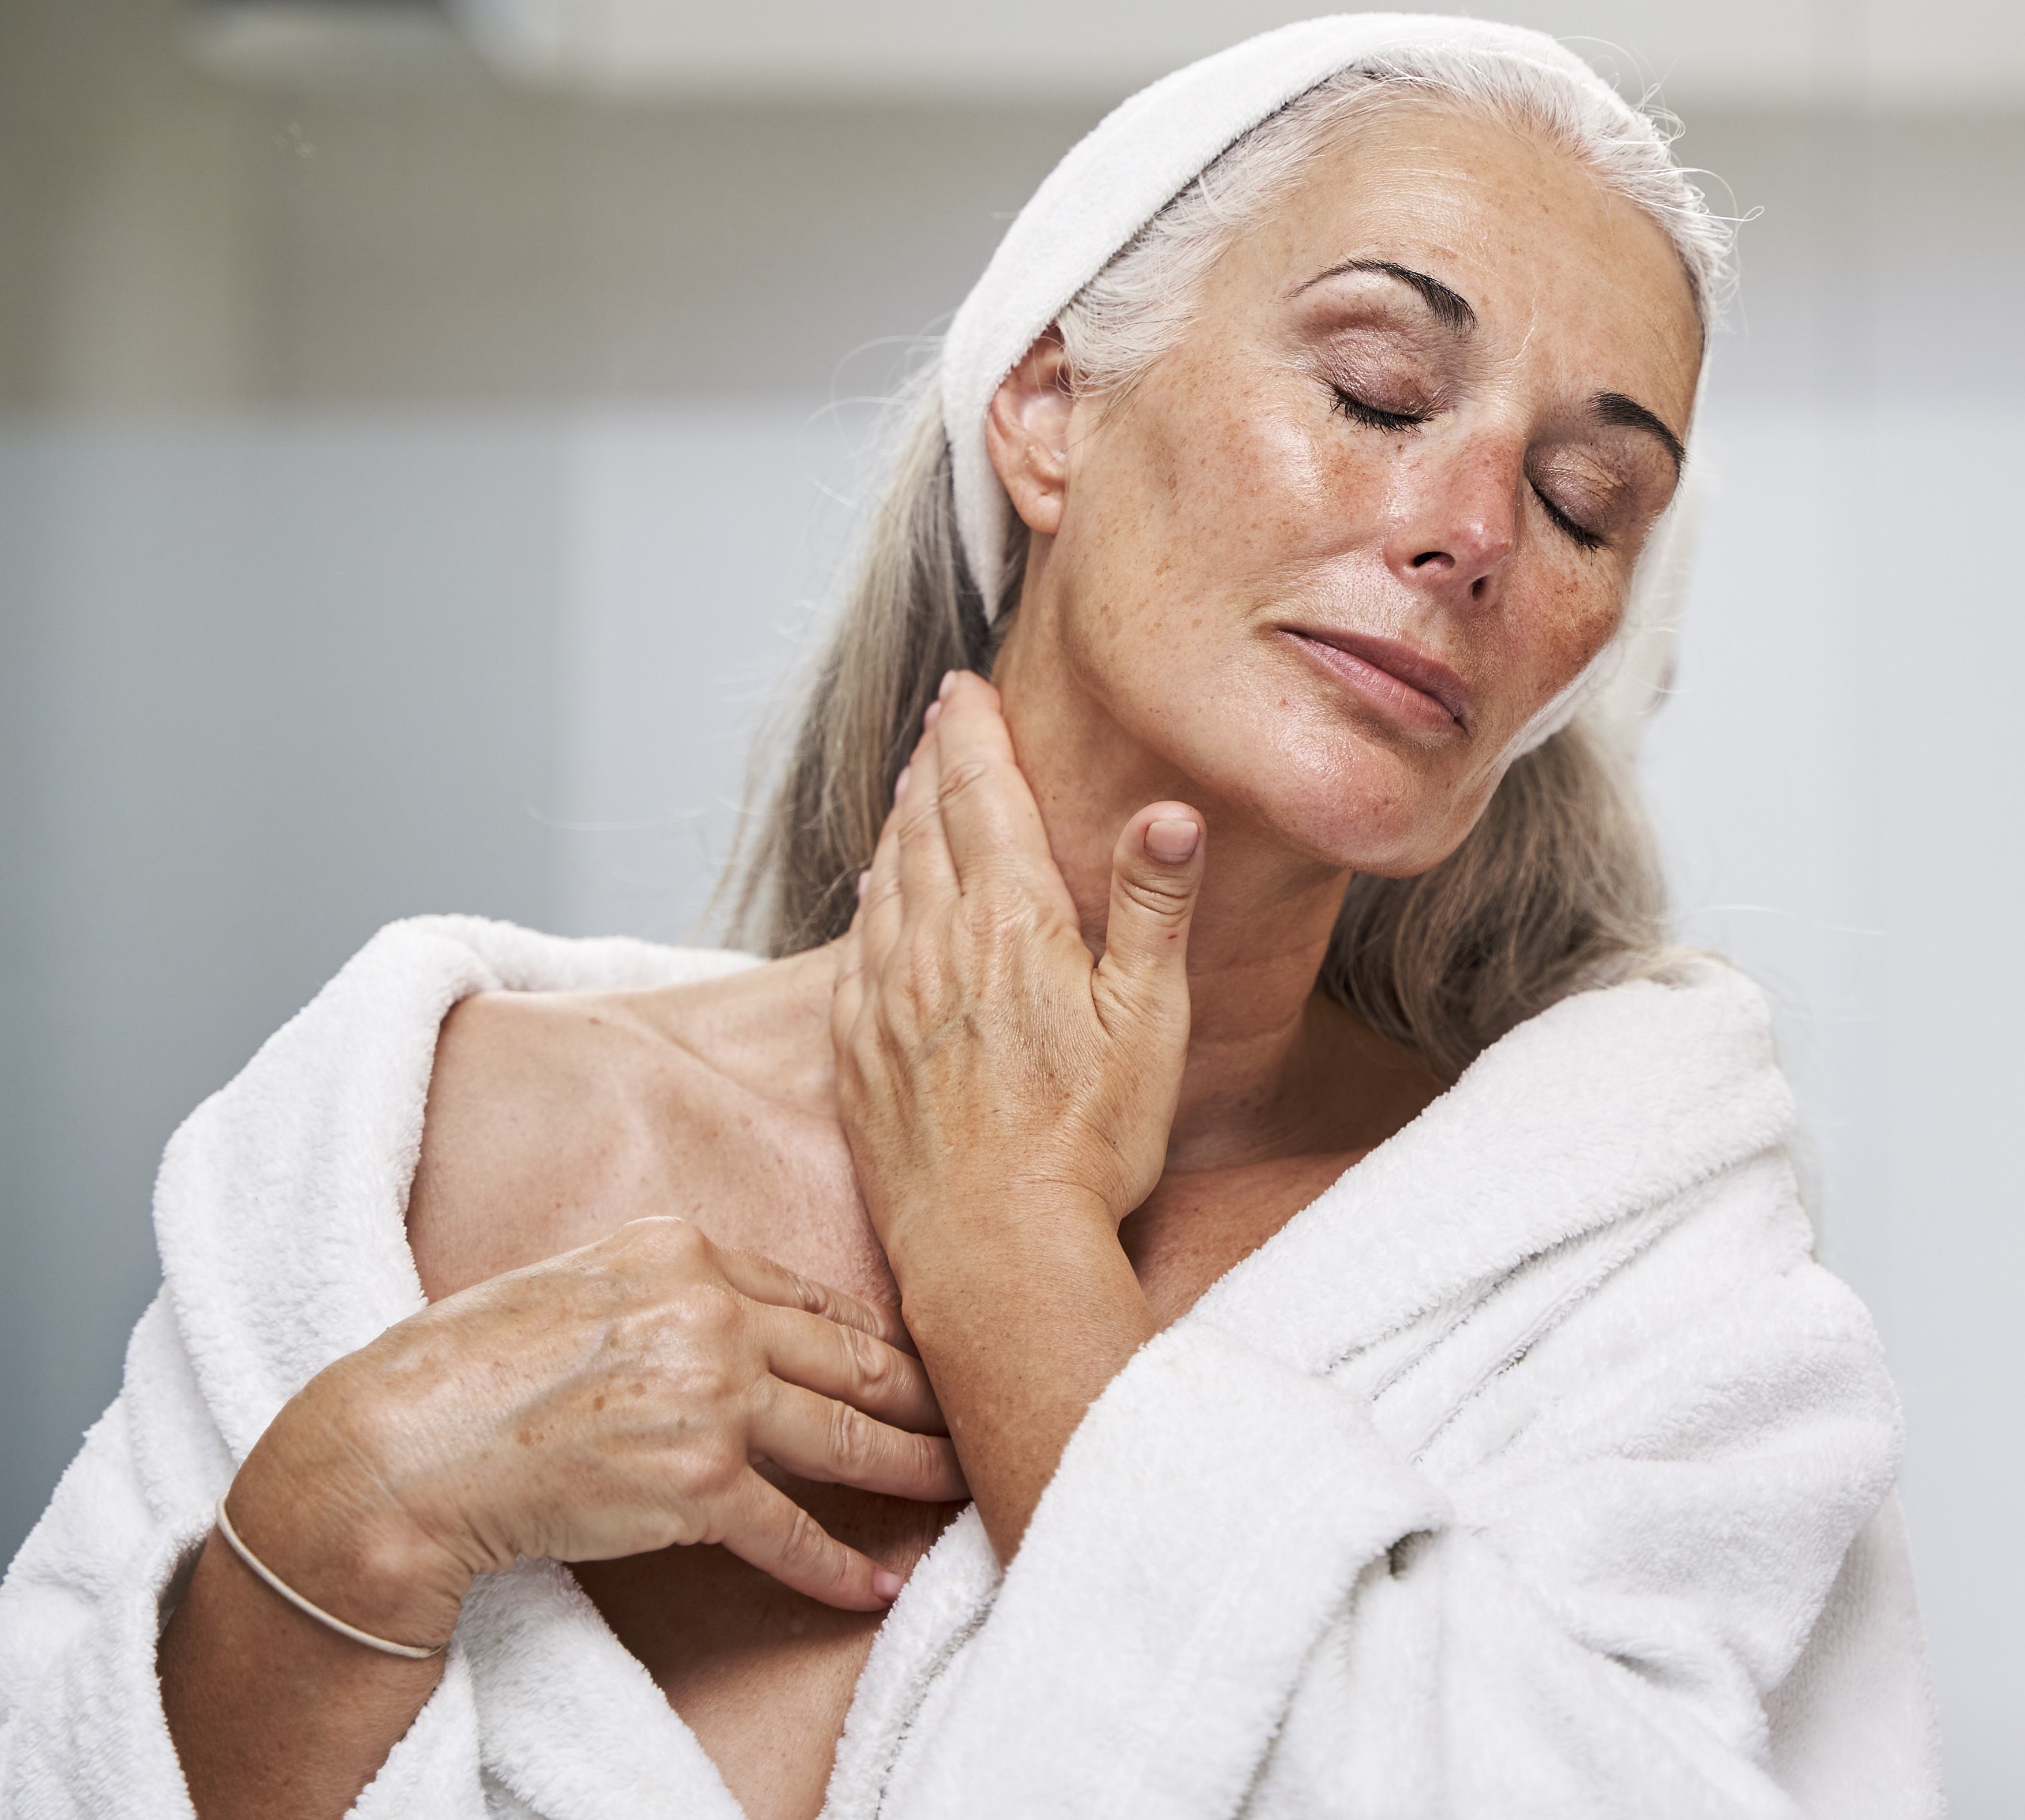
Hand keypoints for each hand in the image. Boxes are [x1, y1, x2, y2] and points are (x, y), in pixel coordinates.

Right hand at [228, 1216, 965, 1646]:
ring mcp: (708, 1394)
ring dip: (917, 1471)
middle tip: (985, 1416)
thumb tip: (748, 1324)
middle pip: (858, 1360)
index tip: (928, 1366)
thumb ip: (676, 1292)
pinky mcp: (693, 1482)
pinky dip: (839, 1566)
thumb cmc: (477, 1367)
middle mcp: (711, 1311)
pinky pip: (791, 1530)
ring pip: (850, 1438)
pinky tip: (877, 1586)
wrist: (407, 1442)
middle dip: (932, 1397)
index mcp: (687, 1251)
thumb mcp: (589, 1283)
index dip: (883, 1341)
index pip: (816, 1300)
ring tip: (965, 1489)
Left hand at [827, 670, 1208, 1265]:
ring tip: (909, 788)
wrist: (994, 1253)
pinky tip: (874, 895)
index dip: (974, 734)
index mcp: (1010, 927)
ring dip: (898, 822)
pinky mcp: (857, 1056)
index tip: (967, 688)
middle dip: (934, 763)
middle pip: (925, 825)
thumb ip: (1154, 908)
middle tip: (939, 721)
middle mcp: (933, 949)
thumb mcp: (1149, 1022)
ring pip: (885, 880)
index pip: (984, 798)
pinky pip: (855, 951)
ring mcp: (885, 1002)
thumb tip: (1170, 810)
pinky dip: (868, 901)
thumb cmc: (1088, 1146)